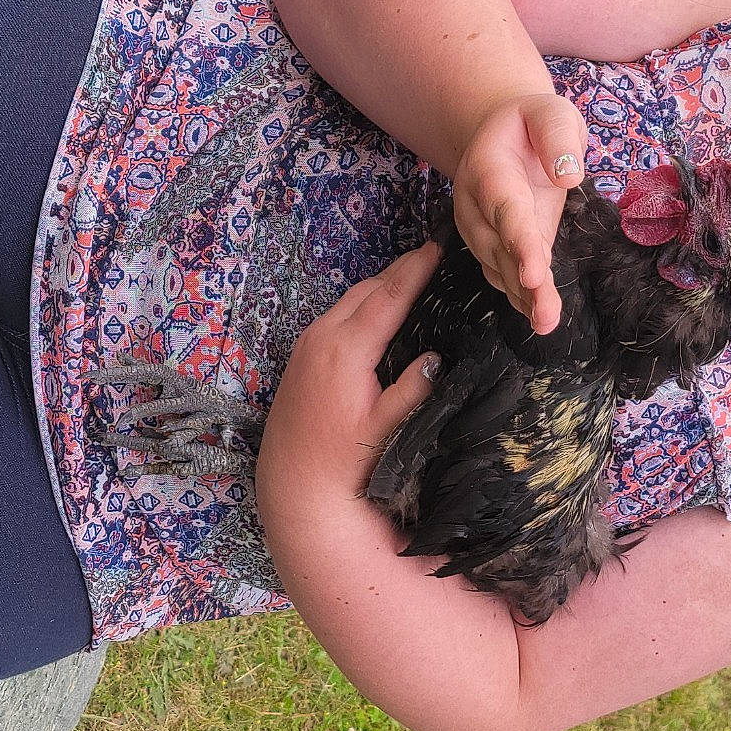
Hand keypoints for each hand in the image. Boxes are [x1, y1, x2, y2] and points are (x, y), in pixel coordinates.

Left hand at [257, 241, 447, 512]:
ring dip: (380, 287)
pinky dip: (361, 304)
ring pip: (349, 301)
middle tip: (431, 255)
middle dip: (399, 271)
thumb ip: (411, 392)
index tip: (438, 246)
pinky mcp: (301, 355)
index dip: (415, 270)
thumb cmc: (342, 461)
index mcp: (345, 350)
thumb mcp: (384, 430)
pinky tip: (378, 311)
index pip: (388, 297)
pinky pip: (336, 315)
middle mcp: (321, 337)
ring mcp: (306, 344)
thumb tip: (436, 358)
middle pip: (367, 290)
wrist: (293, 484)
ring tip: (411, 277)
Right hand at [453, 92, 587, 334]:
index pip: (504, 209)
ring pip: (500, 267)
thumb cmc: (531, 123)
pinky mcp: (496, 246)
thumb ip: (557, 136)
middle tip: (546, 313)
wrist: (502, 135)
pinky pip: (505, 274)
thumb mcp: (549, 112)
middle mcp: (476, 205)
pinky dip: (522, 297)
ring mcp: (482, 229)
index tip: (535, 273)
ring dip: (523, 297)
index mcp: (488, 170)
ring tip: (546, 322)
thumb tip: (569, 175)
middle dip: (522, 282)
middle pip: (498, 248)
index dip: (519, 243)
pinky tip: (539, 317)